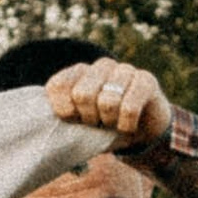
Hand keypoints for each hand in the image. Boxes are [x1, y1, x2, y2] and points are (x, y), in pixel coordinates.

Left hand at [43, 56, 172, 159]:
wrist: (142, 131)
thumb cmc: (105, 128)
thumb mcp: (80, 125)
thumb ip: (64, 120)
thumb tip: (51, 130)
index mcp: (79, 73)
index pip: (58, 85)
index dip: (64, 110)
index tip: (74, 121)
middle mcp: (101, 66)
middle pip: (83, 95)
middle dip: (89, 119)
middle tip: (96, 124)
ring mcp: (125, 70)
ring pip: (107, 102)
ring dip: (110, 123)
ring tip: (113, 124)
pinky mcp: (146, 80)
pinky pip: (129, 108)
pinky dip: (126, 126)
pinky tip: (127, 127)